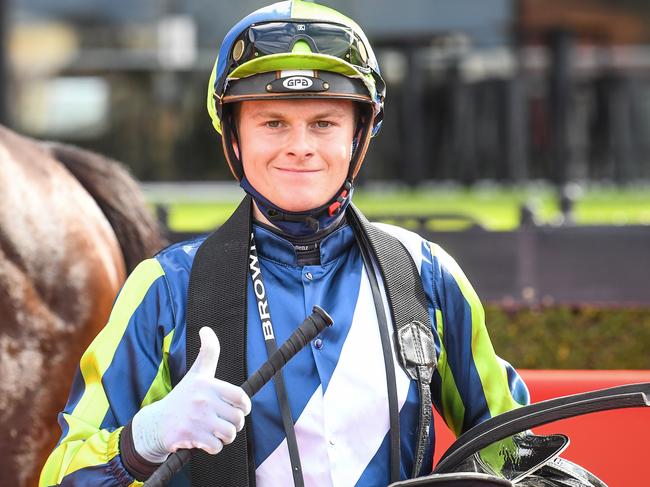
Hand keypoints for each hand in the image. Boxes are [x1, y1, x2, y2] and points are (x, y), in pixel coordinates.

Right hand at [131, 327, 251, 462]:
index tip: (239, 409)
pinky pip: (217, 446)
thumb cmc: (183, 397)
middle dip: (234, 424)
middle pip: (238, 418)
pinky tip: (205, 440)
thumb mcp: (197, 373)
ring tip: (216, 432)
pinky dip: (214, 447)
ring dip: (225, 437)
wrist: (157, 423)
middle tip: (223, 423)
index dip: (244, 406)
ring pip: (230, 433)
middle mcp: (203, 400)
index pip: (241, 397)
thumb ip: (207, 352)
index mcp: (208, 384)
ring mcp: (197, 419)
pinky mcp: (191, 436)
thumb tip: (206, 329)